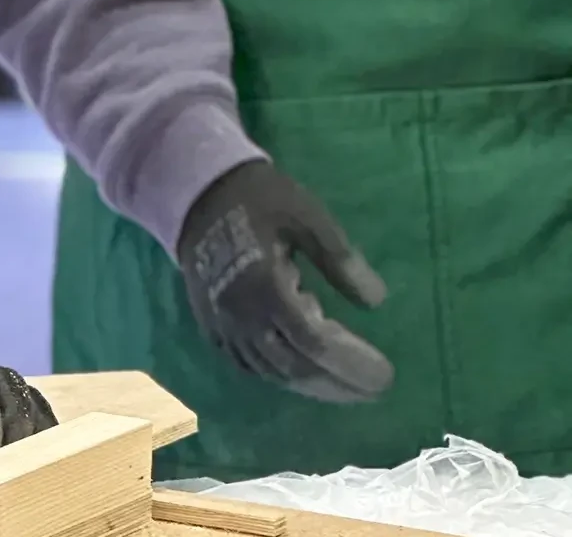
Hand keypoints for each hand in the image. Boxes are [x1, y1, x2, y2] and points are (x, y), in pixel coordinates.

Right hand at [177, 161, 393, 402]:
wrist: (197, 193)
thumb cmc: (258, 199)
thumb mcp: (307, 215)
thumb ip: (340, 259)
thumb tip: (376, 302)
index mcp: (266, 287)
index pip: (315, 343)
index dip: (352, 365)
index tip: (386, 375)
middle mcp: (241, 316)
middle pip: (296, 367)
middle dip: (339, 384)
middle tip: (376, 389)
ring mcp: (223, 325)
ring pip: (272, 372)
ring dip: (313, 385)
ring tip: (346, 386)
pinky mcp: (212, 325)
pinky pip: (248, 365)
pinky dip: (280, 376)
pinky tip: (302, 372)